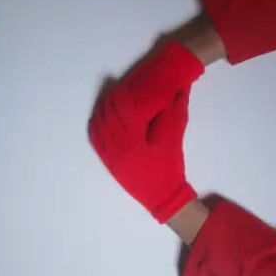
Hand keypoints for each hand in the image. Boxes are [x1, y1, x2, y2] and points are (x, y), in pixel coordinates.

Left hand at [88, 40, 204, 221]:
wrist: (162, 193)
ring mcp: (111, 151)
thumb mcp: (177, 131)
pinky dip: (95, 125)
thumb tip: (180, 85)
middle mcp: (119, 140)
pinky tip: (98, 117)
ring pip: (100, 123)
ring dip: (102, 109)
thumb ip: (177, 105)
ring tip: (106, 99)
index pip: (123, 104)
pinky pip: (95, 139)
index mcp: (136, 131)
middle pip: (109, 112)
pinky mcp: (107, 160)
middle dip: (110, 97)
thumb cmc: (171, 161)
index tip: (121, 82)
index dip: (120, 91)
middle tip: (112, 85)